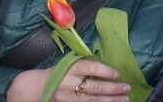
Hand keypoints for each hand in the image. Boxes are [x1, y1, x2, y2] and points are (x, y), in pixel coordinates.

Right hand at [6, 60, 131, 101]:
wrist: (35, 88)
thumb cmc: (58, 73)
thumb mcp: (69, 64)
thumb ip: (85, 66)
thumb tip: (108, 68)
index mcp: (70, 68)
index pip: (91, 68)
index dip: (105, 71)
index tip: (118, 74)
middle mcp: (70, 83)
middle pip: (94, 87)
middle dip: (113, 89)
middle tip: (127, 88)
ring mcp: (68, 97)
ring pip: (93, 100)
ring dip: (110, 100)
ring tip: (125, 99)